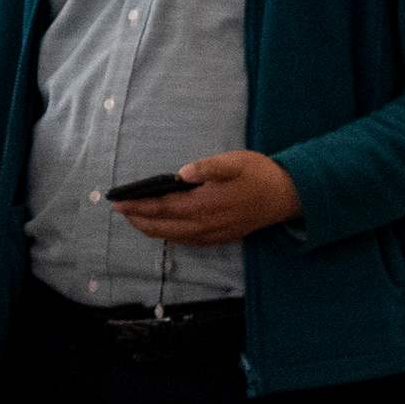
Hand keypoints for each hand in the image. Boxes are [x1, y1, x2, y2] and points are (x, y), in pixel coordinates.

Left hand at [116, 151, 300, 246]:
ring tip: (135, 218)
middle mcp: (205, 225)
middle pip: (162, 227)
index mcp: (205, 204)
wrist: (286, 197)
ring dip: (151, 229)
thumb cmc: (259, 175)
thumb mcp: (235, 162)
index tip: (118, 203)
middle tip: (119, 211)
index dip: (138, 207)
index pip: (162, 207)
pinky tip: (163, 228)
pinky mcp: (219, 238)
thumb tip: (183, 173)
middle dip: (138, 220)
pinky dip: (169, 235)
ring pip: (173, 236)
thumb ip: (208, 168)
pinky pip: (187, 241)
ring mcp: (212, 234)